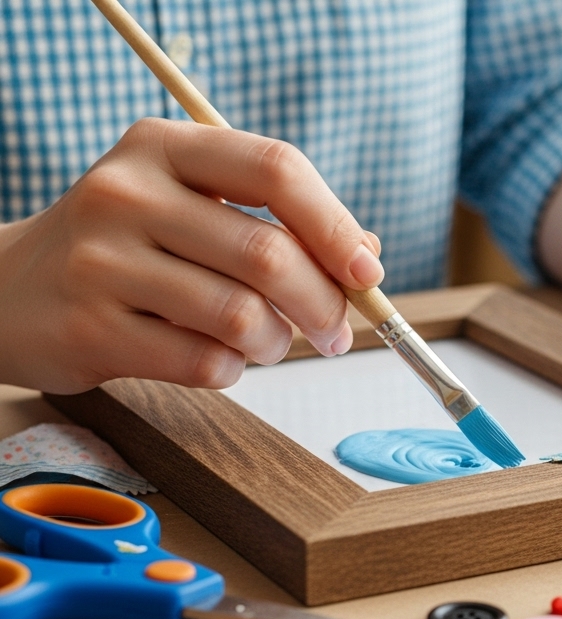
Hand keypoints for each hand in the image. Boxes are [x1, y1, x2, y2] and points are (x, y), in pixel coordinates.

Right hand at [0, 118, 379, 393]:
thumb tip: (366, 254)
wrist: (9, 290)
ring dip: (277, 343)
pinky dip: (232, 370)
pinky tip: (219, 359)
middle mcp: (126, 193)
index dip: (335, 225)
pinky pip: (204, 363)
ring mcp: (101, 262)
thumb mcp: (193, 207)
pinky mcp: (90, 329)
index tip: (367, 272)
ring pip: (242, 316)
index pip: (276, 168)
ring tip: (269, 343)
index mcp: (164, 147)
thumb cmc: (129, 247)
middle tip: (337, 331)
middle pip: (268, 254)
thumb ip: (278, 221)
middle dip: (324, 304)